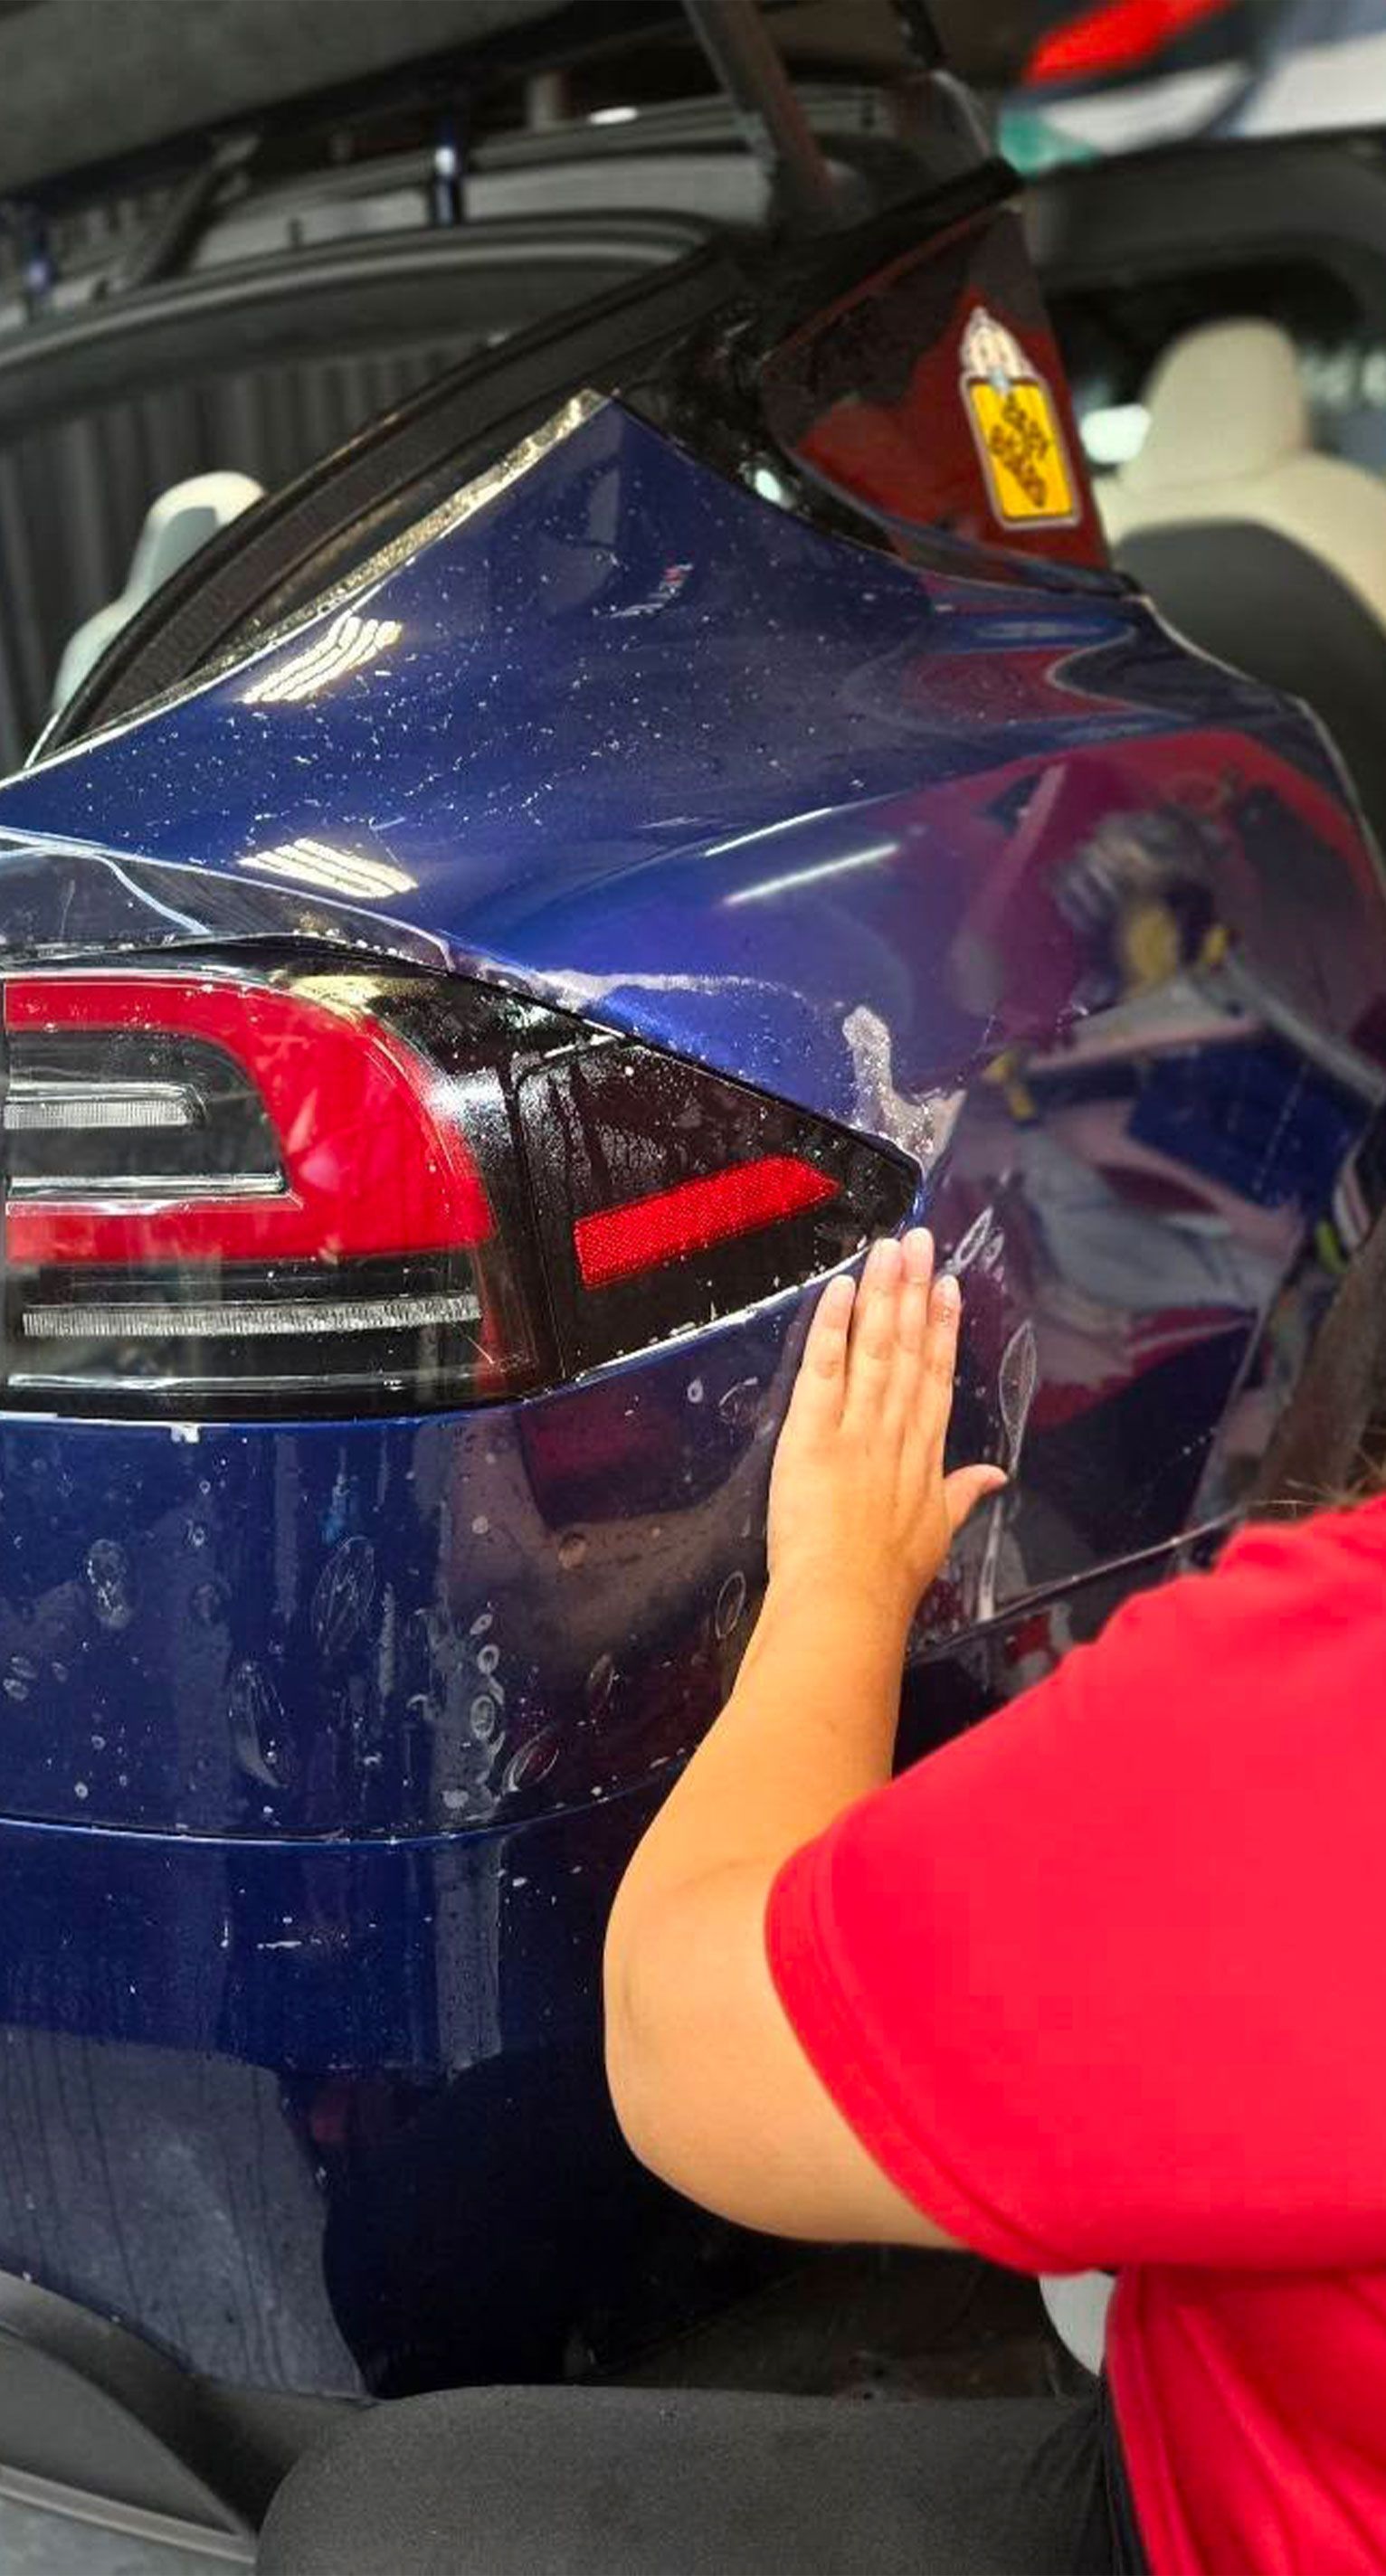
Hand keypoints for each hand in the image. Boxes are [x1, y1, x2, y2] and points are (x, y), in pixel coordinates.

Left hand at [766, 1230, 1005, 1634]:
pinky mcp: (813, 1430)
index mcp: (925, 1452)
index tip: (946, 1286)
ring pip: (875, 1346)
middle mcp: (896, 1428)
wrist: (847, 1601)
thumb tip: (996, 1477)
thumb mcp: (938, 1534)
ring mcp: (857, 1425)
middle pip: (909, 1347)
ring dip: (882, 1293)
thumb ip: (963, 1495)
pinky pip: (825, 1368)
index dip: (942, 1327)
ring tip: (888, 1248)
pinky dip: (833, 1327)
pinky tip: (841, 1288)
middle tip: (918, 1240)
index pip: (936, 1376)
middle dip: (913, 1290)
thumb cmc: (889, 1579)